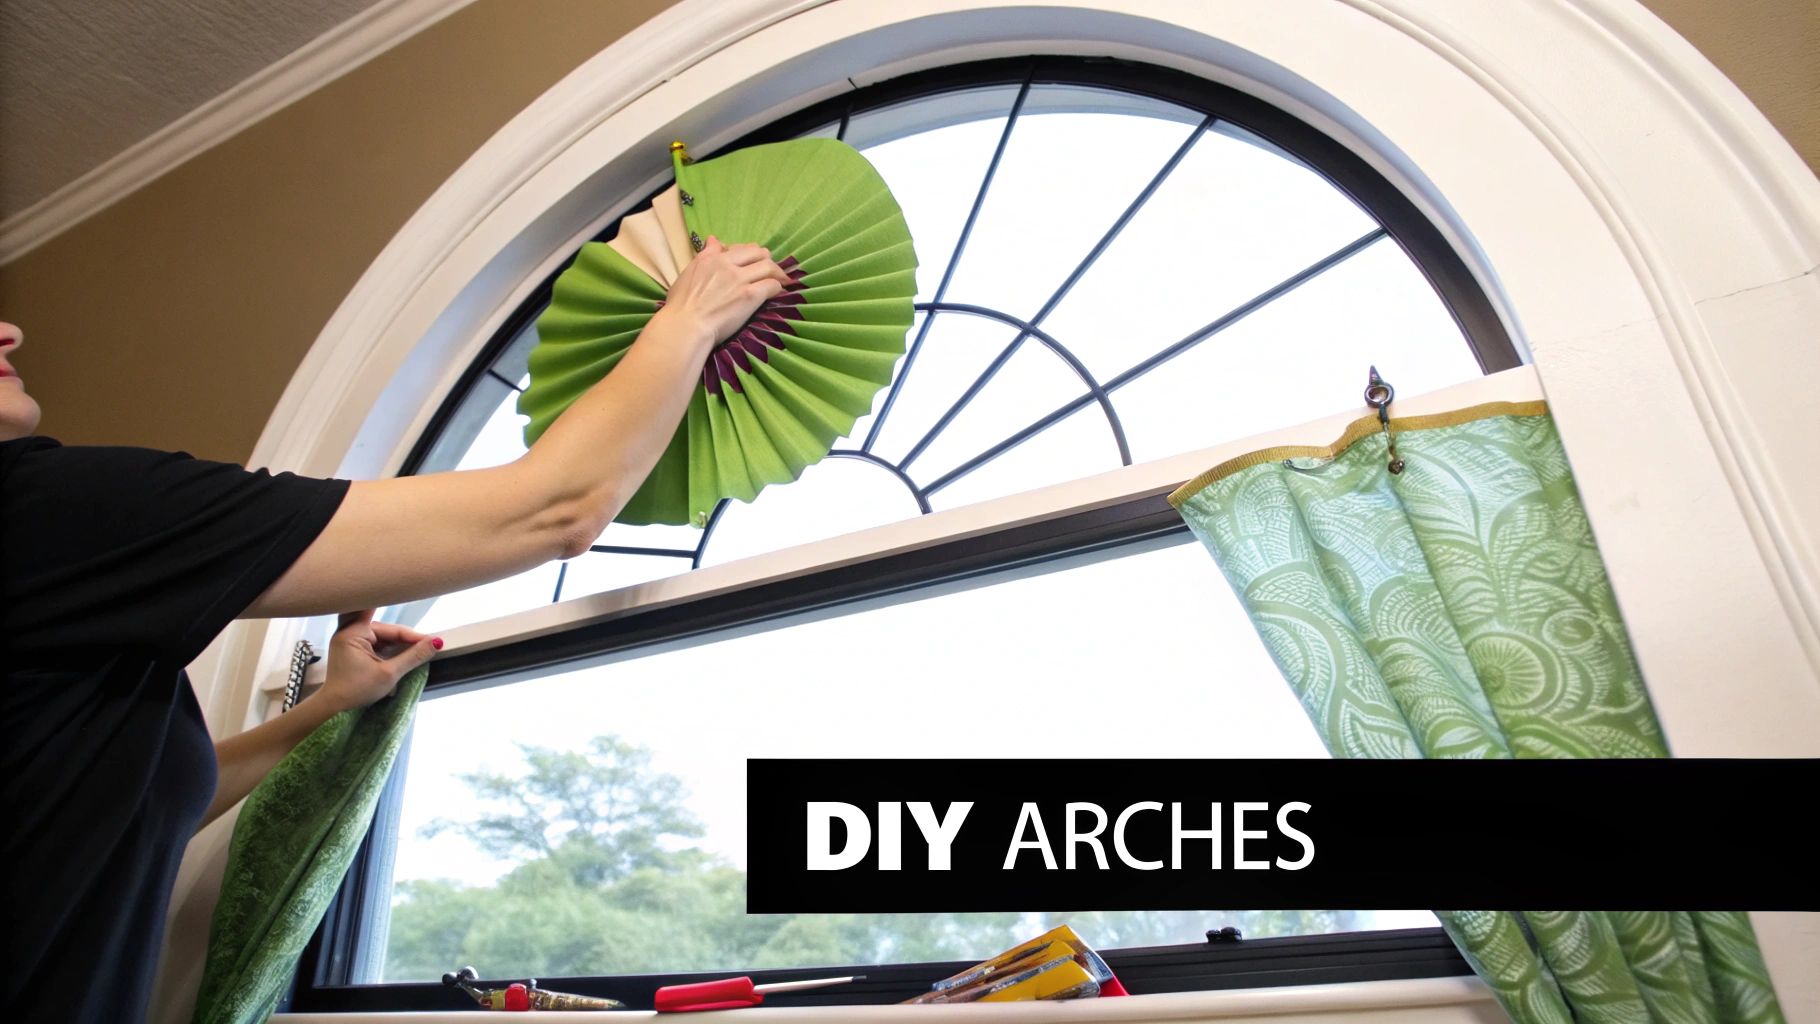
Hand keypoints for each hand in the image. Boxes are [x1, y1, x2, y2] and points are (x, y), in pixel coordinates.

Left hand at [314, 609, 440, 713]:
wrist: (334, 705)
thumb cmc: (358, 690)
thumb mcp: (389, 674)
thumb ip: (413, 656)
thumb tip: (436, 642)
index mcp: (353, 633)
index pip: (391, 629)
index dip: (413, 636)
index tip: (434, 641)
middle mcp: (349, 631)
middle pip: (386, 629)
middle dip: (406, 637)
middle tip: (427, 644)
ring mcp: (350, 638)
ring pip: (382, 635)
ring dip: (398, 641)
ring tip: (418, 647)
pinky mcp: (352, 647)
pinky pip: (375, 641)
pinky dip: (389, 646)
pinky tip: (402, 651)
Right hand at [657, 236, 789, 347]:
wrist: (686, 325)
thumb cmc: (681, 304)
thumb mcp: (689, 272)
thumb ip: (705, 255)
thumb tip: (713, 239)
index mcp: (712, 258)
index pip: (741, 248)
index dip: (751, 254)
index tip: (752, 263)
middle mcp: (727, 264)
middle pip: (758, 253)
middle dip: (767, 260)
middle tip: (771, 270)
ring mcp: (739, 279)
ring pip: (768, 267)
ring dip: (776, 273)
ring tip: (780, 280)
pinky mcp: (750, 296)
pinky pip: (772, 285)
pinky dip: (777, 287)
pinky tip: (776, 293)